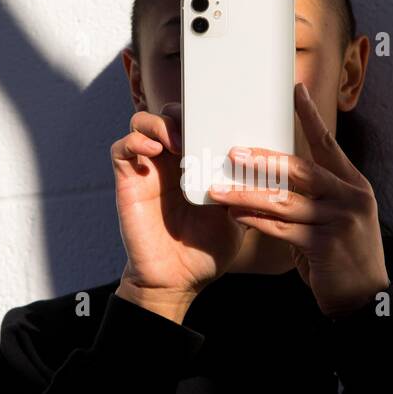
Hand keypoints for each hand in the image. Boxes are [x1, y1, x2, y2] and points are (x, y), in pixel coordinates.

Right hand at [109, 103, 246, 320]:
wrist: (178, 281)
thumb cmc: (206, 251)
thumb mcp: (238, 216)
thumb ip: (249, 191)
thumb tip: (270, 165)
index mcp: (197, 165)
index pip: (197, 123)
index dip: (206, 114)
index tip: (224, 117)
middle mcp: (171, 162)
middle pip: (170, 114)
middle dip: (184, 112)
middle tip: (200, 126)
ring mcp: (148, 169)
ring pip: (143, 123)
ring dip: (160, 123)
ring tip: (177, 141)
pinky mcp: (129, 182)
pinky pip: (122, 148)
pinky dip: (136, 141)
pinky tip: (155, 152)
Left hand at [207, 82, 389, 317]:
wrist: (364, 298)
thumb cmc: (342, 256)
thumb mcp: (335, 219)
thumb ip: (313, 197)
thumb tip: (274, 177)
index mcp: (353, 185)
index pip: (328, 145)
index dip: (310, 117)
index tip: (295, 91)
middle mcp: (350, 197)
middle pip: (302, 169)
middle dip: (264, 159)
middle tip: (234, 151)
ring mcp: (340, 221)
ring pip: (286, 201)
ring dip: (248, 195)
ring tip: (221, 190)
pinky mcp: (325, 245)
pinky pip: (282, 230)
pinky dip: (257, 222)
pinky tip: (236, 217)